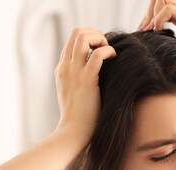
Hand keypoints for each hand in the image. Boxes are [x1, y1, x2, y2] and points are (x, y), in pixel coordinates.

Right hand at [54, 28, 116, 143]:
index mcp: (62, 68)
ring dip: (100, 39)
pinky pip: (97, 55)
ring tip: (109, 53)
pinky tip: (113, 59)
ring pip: (83, 37)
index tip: (101, 51)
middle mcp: (66, 66)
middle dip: (95, 34)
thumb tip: (96, 70)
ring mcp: (74, 72)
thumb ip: (79, 78)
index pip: (72, 40)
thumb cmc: (78, 115)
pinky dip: (108, 51)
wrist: (74, 131)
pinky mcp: (86, 80)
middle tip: (106, 49)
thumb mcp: (73, 92)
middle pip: (77, 32)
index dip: (89, 39)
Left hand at [137, 0, 175, 76]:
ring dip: (152, 15)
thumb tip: (151, 44)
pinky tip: (157, 32)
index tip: (142, 31)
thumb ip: (169, 39)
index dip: (148, 15)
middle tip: (143, 31)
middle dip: (148, 13)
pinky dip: (159, 19)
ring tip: (149, 31)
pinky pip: (169, 9)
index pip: (161, 4)